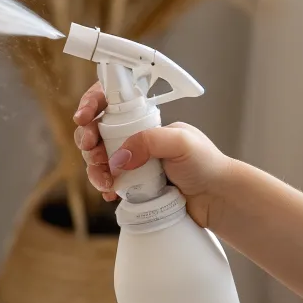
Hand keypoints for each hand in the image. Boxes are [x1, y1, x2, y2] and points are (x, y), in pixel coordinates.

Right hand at [73, 83, 231, 228]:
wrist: (217, 199)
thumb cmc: (207, 165)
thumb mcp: (181, 142)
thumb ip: (149, 141)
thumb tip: (119, 158)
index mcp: (146, 121)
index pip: (112, 103)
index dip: (92, 106)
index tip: (84, 118)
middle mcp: (136, 139)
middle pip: (97, 133)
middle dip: (88, 142)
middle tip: (93, 154)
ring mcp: (133, 162)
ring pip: (98, 160)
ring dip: (93, 169)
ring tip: (105, 181)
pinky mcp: (133, 185)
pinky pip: (108, 182)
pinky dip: (104, 186)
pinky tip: (110, 193)